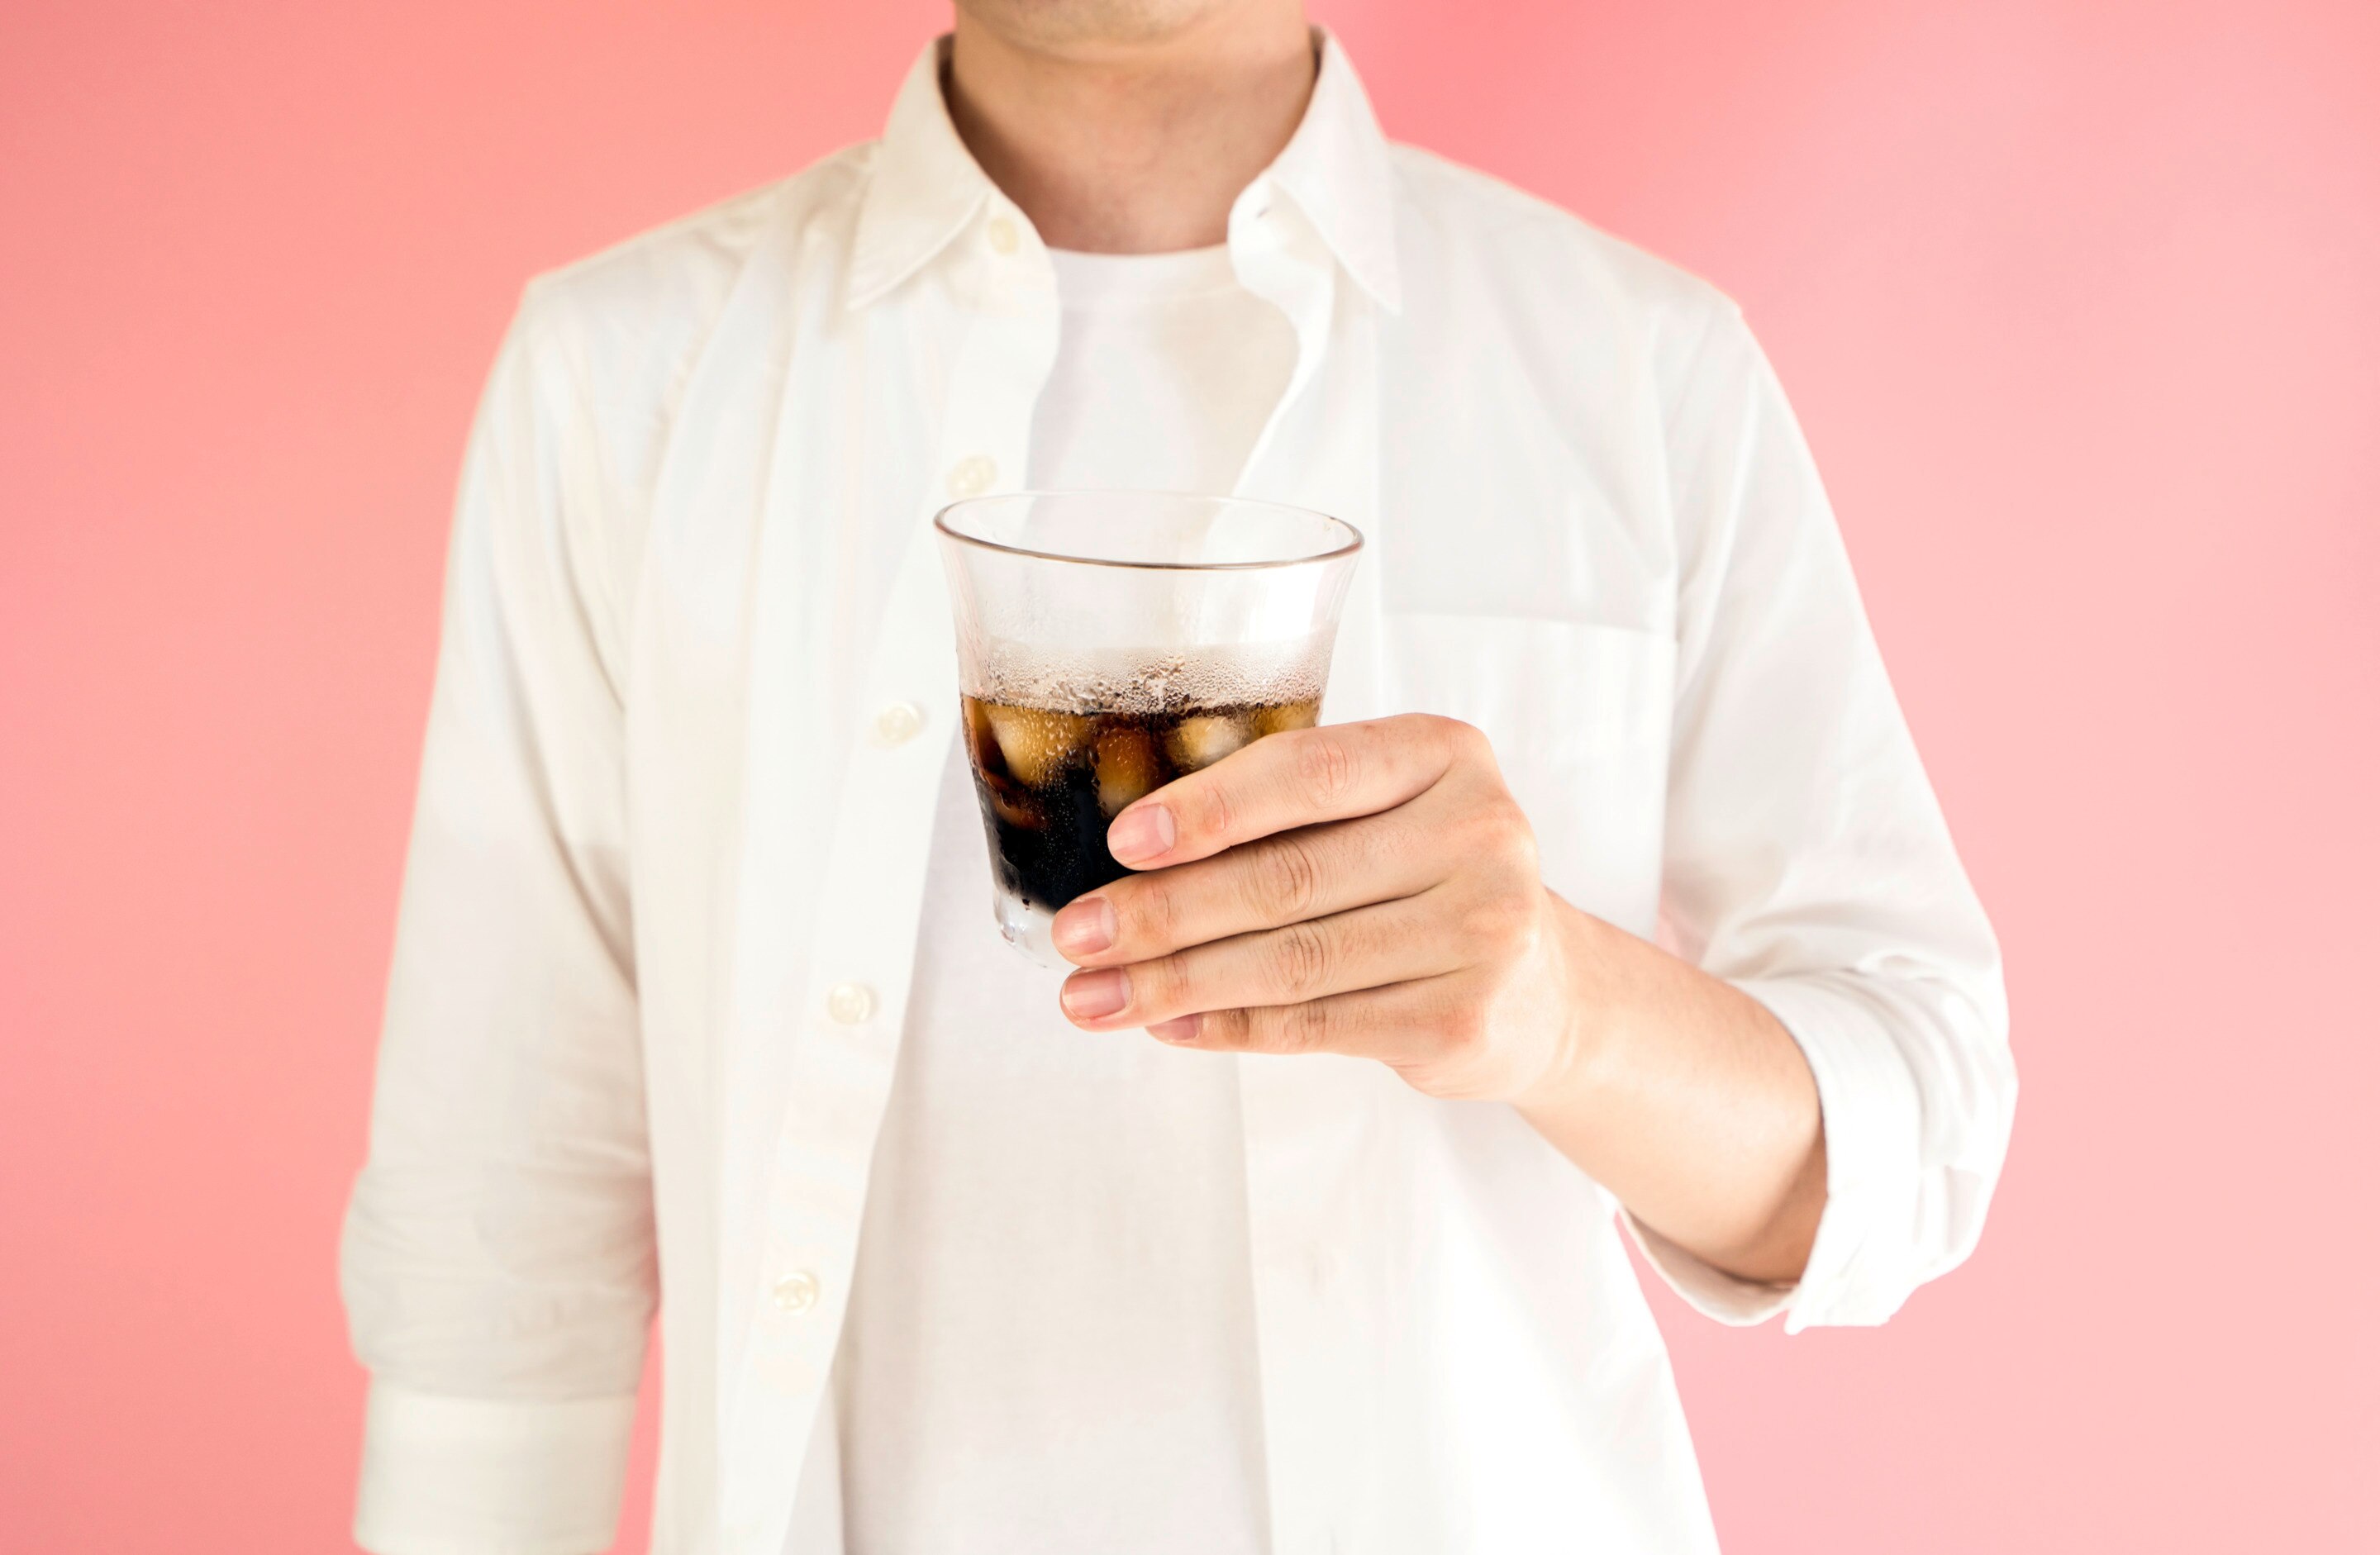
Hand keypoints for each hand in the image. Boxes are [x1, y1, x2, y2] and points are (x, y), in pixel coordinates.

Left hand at [1050, 714, 1584, 1104]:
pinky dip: (1227, 1028)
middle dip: (1163, 912)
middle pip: (1288, 879)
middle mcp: (1479, 834)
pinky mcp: (1460, 1020)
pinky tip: (1166, 1025)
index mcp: (1446, 755)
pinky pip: (1314, 1025)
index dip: (1210, 808)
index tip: (1124, 841)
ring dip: (1174, 983)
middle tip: (1077, 936)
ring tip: (1092, 997)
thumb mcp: (1388, 810)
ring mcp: (1479, 933)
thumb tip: (1130, 853)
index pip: (1311, 772)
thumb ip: (1290, 812)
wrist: (1542, 988)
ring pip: (1291, 962)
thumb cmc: (1428, 876)